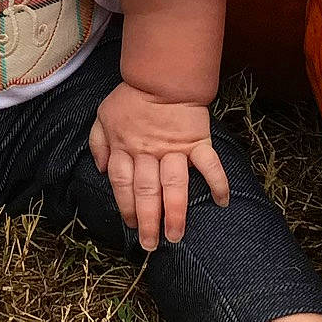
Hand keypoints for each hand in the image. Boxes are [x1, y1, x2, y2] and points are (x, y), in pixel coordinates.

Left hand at [88, 81, 230, 251]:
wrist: (163, 75)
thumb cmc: (131, 97)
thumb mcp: (103, 116)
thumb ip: (99, 143)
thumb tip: (102, 170)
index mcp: (124, 148)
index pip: (122, 185)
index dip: (126, 208)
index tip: (132, 226)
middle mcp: (148, 153)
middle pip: (146, 192)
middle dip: (148, 221)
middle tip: (151, 245)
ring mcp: (174, 149)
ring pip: (174, 185)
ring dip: (175, 212)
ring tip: (176, 235)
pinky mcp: (197, 141)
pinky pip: (209, 163)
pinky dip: (218, 181)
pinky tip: (222, 201)